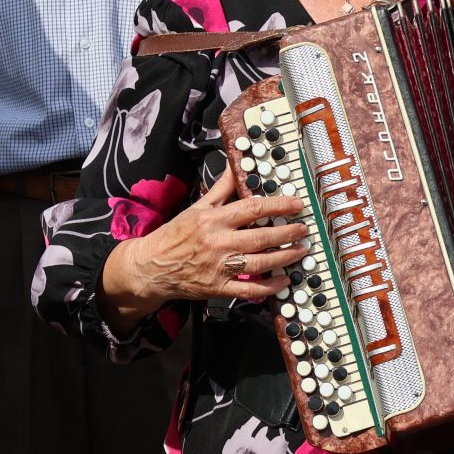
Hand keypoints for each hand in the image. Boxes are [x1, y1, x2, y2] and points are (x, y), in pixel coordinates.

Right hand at [107, 173, 309, 307]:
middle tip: (303, 228)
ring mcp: (220, 267)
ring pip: (260, 262)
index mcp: (214, 220)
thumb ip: (221, 188)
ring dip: (285, 256)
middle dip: (287, 232)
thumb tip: (235, 164)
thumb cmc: (175, 235)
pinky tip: (284, 279)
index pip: (252, 208)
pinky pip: (249, 289)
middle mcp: (219, 242)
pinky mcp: (218, 288)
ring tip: (301, 249)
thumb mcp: (197, 207)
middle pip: (261, 236)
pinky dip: (269, 286)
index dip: (278, 205)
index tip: (296, 204)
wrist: (150, 267)